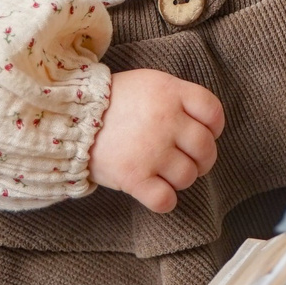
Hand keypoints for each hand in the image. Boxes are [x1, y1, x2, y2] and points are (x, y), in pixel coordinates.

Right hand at [90, 69, 223, 212]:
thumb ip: (177, 97)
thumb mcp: (149, 83)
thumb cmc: (113, 101)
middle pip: (206, 148)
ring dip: (180, 179)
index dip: (214, 127)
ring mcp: (151, 150)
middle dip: (202, 159)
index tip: (206, 133)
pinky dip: (164, 201)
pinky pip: (166, 200)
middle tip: (188, 160)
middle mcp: (166, 121)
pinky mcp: (134, 177)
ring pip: (188, 176)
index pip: (213, 111)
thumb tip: (204, 125)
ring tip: (164, 172)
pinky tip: (154, 191)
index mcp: (170, 93)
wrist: (70, 119)